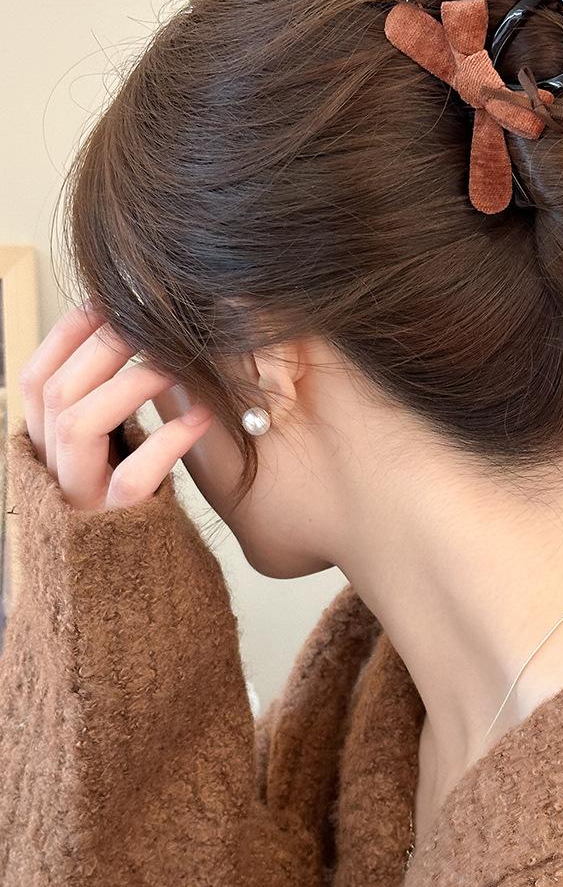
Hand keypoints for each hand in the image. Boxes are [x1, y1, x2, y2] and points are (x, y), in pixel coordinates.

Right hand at [19, 301, 213, 511]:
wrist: (142, 584)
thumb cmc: (135, 503)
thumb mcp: (112, 451)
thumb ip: (110, 405)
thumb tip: (131, 338)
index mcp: (44, 448)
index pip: (34, 378)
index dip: (66, 335)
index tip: (107, 301)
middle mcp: (51, 472)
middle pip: (55, 392)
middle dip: (103, 347)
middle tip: (149, 323)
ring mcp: (79, 500)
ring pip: (79, 424)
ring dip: (131, 383)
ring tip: (178, 363)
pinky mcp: (118, 526)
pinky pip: (135, 476)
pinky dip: (169, 440)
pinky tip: (203, 417)